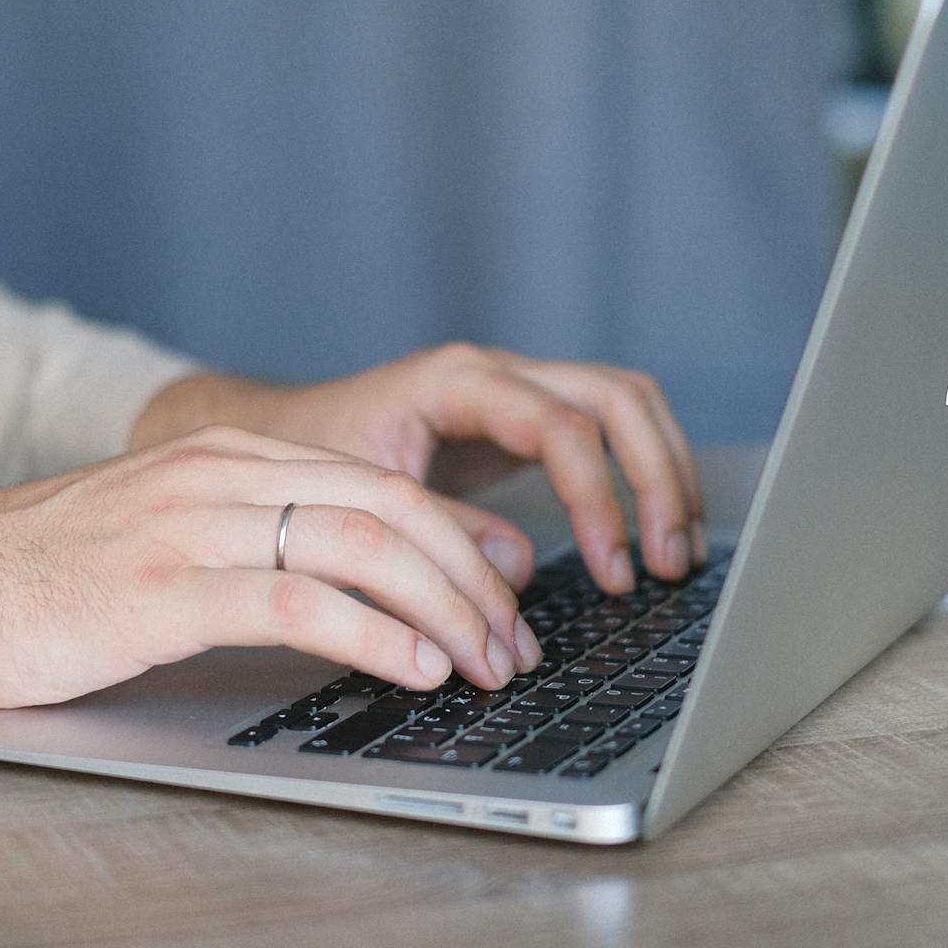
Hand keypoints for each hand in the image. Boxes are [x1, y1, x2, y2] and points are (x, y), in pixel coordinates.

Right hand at [0, 426, 540, 726]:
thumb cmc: (30, 580)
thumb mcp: (152, 538)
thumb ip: (241, 545)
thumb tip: (336, 596)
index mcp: (224, 458)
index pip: (377, 483)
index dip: (457, 539)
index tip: (504, 592)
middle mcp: (218, 474)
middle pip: (389, 506)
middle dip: (471, 578)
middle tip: (513, 641)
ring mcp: (189, 524)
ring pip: (360, 544)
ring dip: (442, 609)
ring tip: (485, 663)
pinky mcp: (159, 589)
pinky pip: (296, 600)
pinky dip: (373, 634)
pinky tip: (413, 669)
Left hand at [130, 343, 704, 592]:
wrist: (272, 438)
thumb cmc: (305, 469)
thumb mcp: (360, 505)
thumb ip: (436, 536)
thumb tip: (519, 574)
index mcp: (454, 382)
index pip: (561, 426)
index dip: (598, 499)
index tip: (614, 572)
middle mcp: (494, 372)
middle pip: (617, 397)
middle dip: (655, 479)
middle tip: (667, 563)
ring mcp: (515, 387)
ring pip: (627, 402)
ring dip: (663, 473)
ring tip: (675, 554)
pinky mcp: (523, 417)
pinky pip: (609, 425)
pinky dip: (641, 473)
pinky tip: (652, 534)